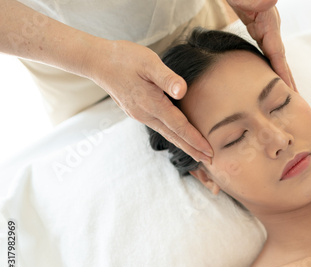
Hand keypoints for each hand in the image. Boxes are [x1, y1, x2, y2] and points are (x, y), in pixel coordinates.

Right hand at [85, 39, 212, 162]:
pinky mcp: (137, 112)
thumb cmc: (125, 58)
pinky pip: (160, 128)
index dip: (195, 139)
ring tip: (198, 154)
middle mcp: (145, 114)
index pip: (179, 126)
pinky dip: (173, 136)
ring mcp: (140, 115)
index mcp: (152, 103)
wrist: (97, 61)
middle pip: (174, 136)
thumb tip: (182, 92)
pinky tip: (179, 137)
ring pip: (167, 134)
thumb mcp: (149, 62)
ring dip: (184, 145)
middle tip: (210, 162)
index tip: (209, 151)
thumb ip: (167, 78)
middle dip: (193, 150)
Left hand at [227, 0, 295, 90]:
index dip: (283, 72)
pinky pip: (266, 48)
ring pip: (275, 54)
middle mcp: (269, 25)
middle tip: (296, 99)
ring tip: (287, 91)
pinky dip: (270, 62)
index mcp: (268, 21)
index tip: (289, 90)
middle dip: (288, 78)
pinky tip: (269, 72)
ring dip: (281, 72)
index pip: (278, 52)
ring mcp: (264, 25)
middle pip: (280, 57)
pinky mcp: (257, 25)